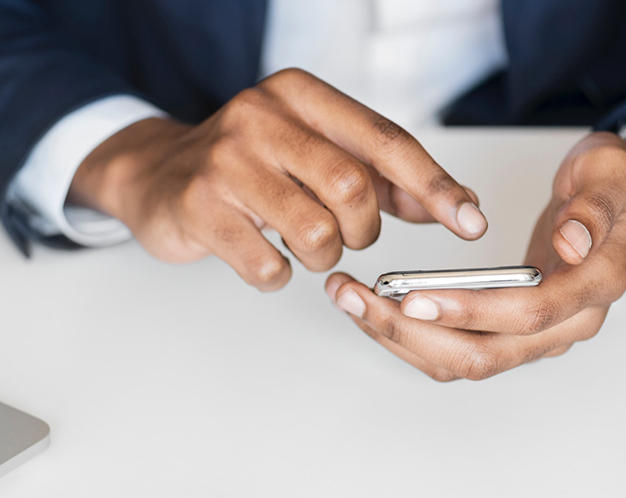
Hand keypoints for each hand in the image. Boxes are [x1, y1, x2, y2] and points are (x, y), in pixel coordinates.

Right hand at [70, 68, 485, 290]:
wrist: (155, 175)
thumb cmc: (247, 166)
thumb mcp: (313, 152)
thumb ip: (381, 175)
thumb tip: (453, 205)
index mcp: (297, 94)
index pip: (384, 140)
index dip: (434, 186)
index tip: (469, 222)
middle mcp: (259, 117)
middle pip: (353, 189)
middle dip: (361, 231)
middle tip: (344, 236)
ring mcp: (224, 161)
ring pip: (315, 233)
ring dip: (321, 257)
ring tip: (299, 245)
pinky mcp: (198, 207)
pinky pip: (268, 266)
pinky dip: (277, 275)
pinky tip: (261, 255)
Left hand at [326, 131, 625, 380]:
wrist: (621, 201)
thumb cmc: (613, 186)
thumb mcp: (610, 174)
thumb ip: (592, 207)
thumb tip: (571, 243)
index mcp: (593, 288)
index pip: (528, 315)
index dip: (469, 311)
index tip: (413, 297)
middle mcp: (566, 325)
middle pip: (482, 354)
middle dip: (411, 332)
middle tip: (356, 297)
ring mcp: (536, 335)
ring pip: (460, 361)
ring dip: (399, 337)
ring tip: (349, 299)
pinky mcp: (509, 332)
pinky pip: (454, 349)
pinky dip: (409, 335)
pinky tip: (372, 307)